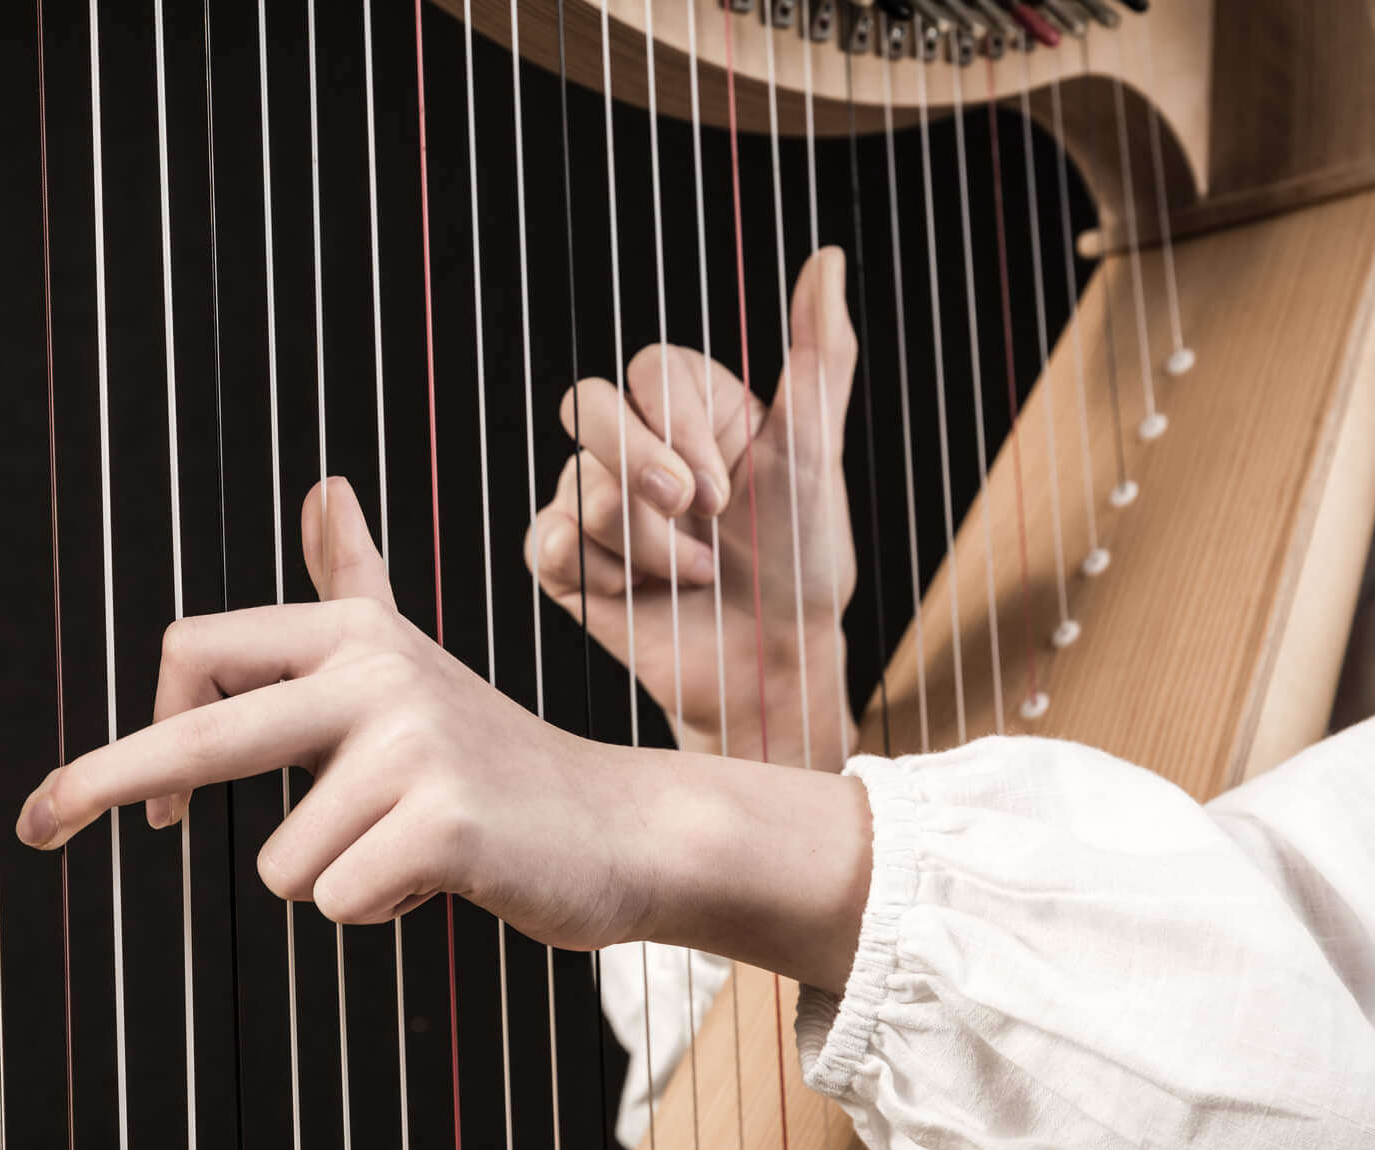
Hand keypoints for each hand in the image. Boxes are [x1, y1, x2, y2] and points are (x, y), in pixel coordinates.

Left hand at [15, 476, 872, 990]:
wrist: (622, 829)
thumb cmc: (495, 759)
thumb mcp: (412, 665)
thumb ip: (352, 585)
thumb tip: (322, 487)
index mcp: (353, 634)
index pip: (196, 650)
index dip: (143, 727)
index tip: (148, 812)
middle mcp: (375, 672)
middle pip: (201, 734)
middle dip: (98, 782)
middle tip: (27, 827)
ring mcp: (413, 744)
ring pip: (281, 862)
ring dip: (338, 879)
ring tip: (414, 850)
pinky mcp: (446, 822)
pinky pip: (339, 899)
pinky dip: (384, 908)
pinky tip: (445, 877)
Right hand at [527, 247, 858, 766]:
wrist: (772, 667)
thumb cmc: (803, 563)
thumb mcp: (815, 456)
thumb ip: (818, 357)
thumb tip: (827, 256)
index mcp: (692, 410)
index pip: (646, 369)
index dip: (677, 424)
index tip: (727, 483)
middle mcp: (637, 447)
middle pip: (586, 405)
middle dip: (638, 463)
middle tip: (695, 511)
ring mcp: (596, 505)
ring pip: (578, 489)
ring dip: (648, 545)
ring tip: (696, 577)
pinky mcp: (568, 565)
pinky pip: (546, 543)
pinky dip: (592, 571)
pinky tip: (635, 595)